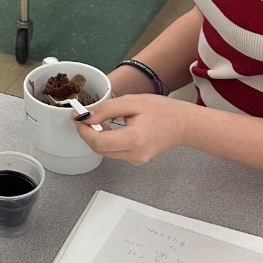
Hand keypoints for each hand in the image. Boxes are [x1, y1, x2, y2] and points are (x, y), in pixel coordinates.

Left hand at [75, 94, 192, 164]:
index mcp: (134, 140)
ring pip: (106, 152)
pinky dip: (108, 140)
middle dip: (88, 133)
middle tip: (86, 116)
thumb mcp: (132, 102)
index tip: (78, 116)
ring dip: (97, 136)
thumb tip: (86, 116)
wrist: (184, 124)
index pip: (98, 142)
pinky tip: (112, 128)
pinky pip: (115, 152)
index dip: (83, 130)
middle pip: (99, 149)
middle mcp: (134, 155)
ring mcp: (136, 160)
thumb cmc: (162, 110)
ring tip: (101, 119)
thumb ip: (107, 109)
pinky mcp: (137, 160)